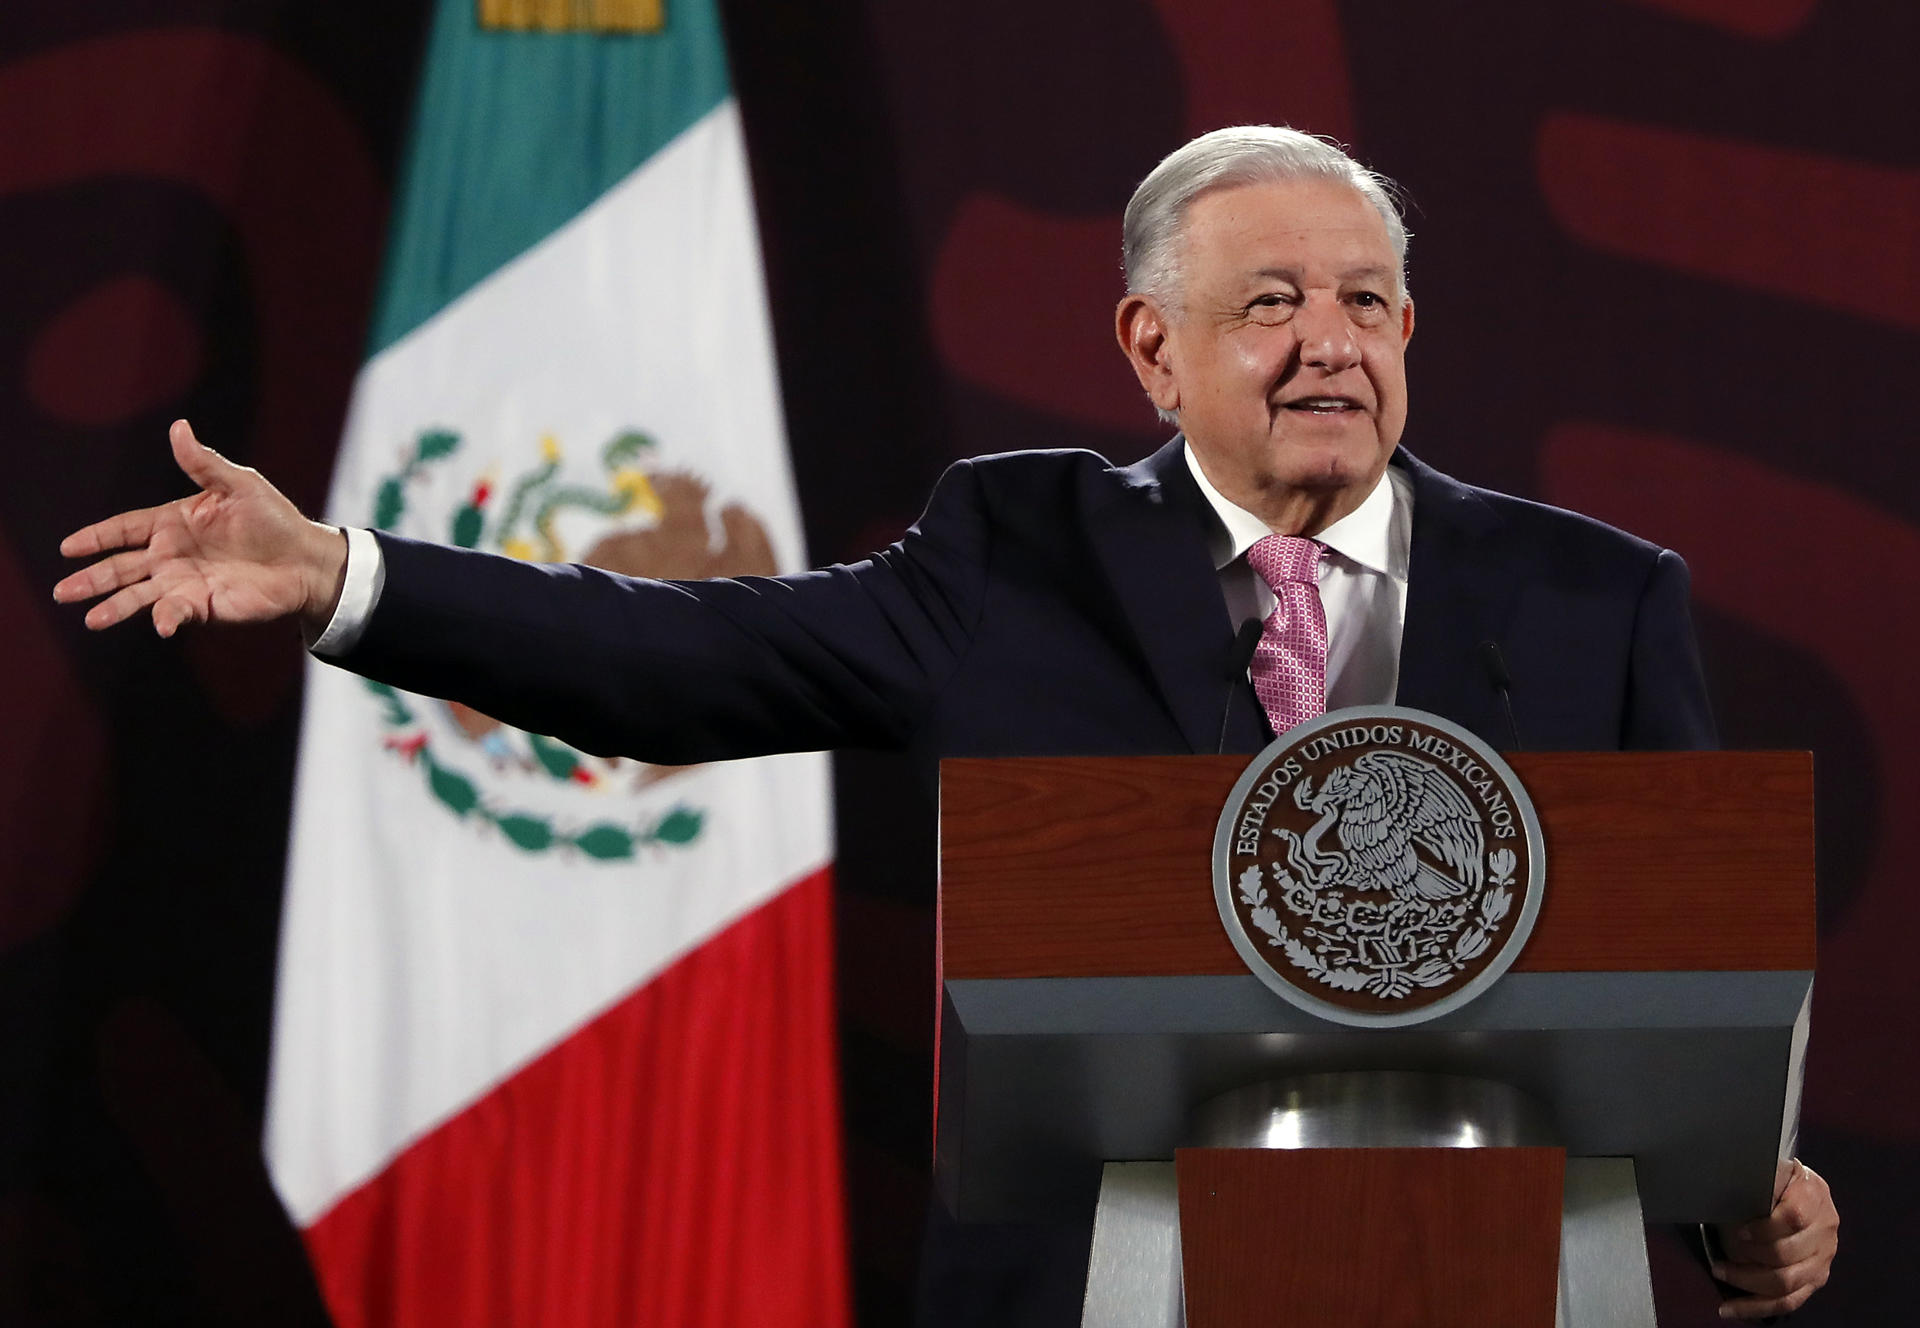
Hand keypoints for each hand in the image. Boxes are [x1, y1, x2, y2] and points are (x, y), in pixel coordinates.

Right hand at [54, 420, 346, 638]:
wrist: (306, 558)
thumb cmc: (274, 519)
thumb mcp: (239, 484)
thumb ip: (203, 464)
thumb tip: (178, 427)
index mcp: (174, 522)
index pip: (124, 529)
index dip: (96, 537)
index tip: (68, 547)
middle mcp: (172, 555)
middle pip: (121, 567)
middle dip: (91, 579)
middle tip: (62, 591)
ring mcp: (185, 582)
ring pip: (139, 595)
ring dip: (114, 606)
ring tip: (89, 619)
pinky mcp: (204, 605)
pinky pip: (177, 612)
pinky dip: (166, 618)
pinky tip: (159, 624)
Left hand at [1712, 1158, 1837, 1318]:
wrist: (1795, 1188)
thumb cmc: (1772, 1179)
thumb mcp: (1767, 1170)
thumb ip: (1755, 1181)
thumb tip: (1728, 1198)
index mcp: (1813, 1194)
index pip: (1793, 1217)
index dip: (1763, 1227)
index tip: (1738, 1230)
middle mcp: (1825, 1228)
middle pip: (1787, 1254)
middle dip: (1748, 1257)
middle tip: (1720, 1255)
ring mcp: (1823, 1257)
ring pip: (1786, 1282)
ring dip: (1747, 1282)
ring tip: (1720, 1272)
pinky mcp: (1816, 1279)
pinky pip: (1788, 1301)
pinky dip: (1756, 1307)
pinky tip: (1731, 1308)